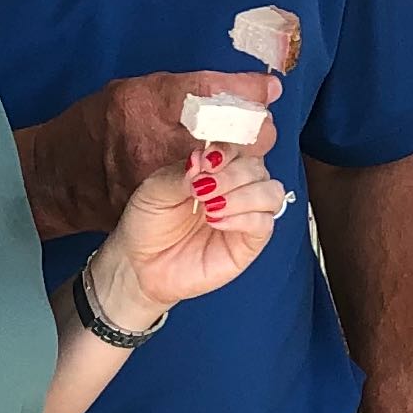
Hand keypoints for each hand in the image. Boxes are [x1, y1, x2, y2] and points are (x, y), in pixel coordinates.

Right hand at [21, 68, 279, 237]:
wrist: (57, 179)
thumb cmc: (98, 125)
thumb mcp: (134, 91)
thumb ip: (186, 89)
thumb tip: (246, 87)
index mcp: (146, 104)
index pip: (214, 94)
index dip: (248, 92)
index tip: (268, 90)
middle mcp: (155, 141)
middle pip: (233, 134)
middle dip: (254, 128)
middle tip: (257, 124)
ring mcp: (161, 178)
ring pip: (229, 168)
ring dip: (243, 157)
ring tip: (241, 150)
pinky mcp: (165, 205)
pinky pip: (212, 192)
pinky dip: (223, 182)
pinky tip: (222, 176)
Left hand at [96, 114, 286, 320]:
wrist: (140, 265)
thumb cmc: (148, 224)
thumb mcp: (154, 191)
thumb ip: (181, 174)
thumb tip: (202, 161)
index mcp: (215, 170)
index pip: (238, 147)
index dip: (228, 150)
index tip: (206, 162)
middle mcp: (235, 188)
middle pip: (257, 167)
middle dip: (232, 174)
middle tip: (203, 189)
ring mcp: (245, 215)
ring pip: (272, 192)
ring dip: (244, 195)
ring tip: (211, 207)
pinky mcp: (249, 243)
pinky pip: (265, 223)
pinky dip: (244, 218)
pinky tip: (217, 222)